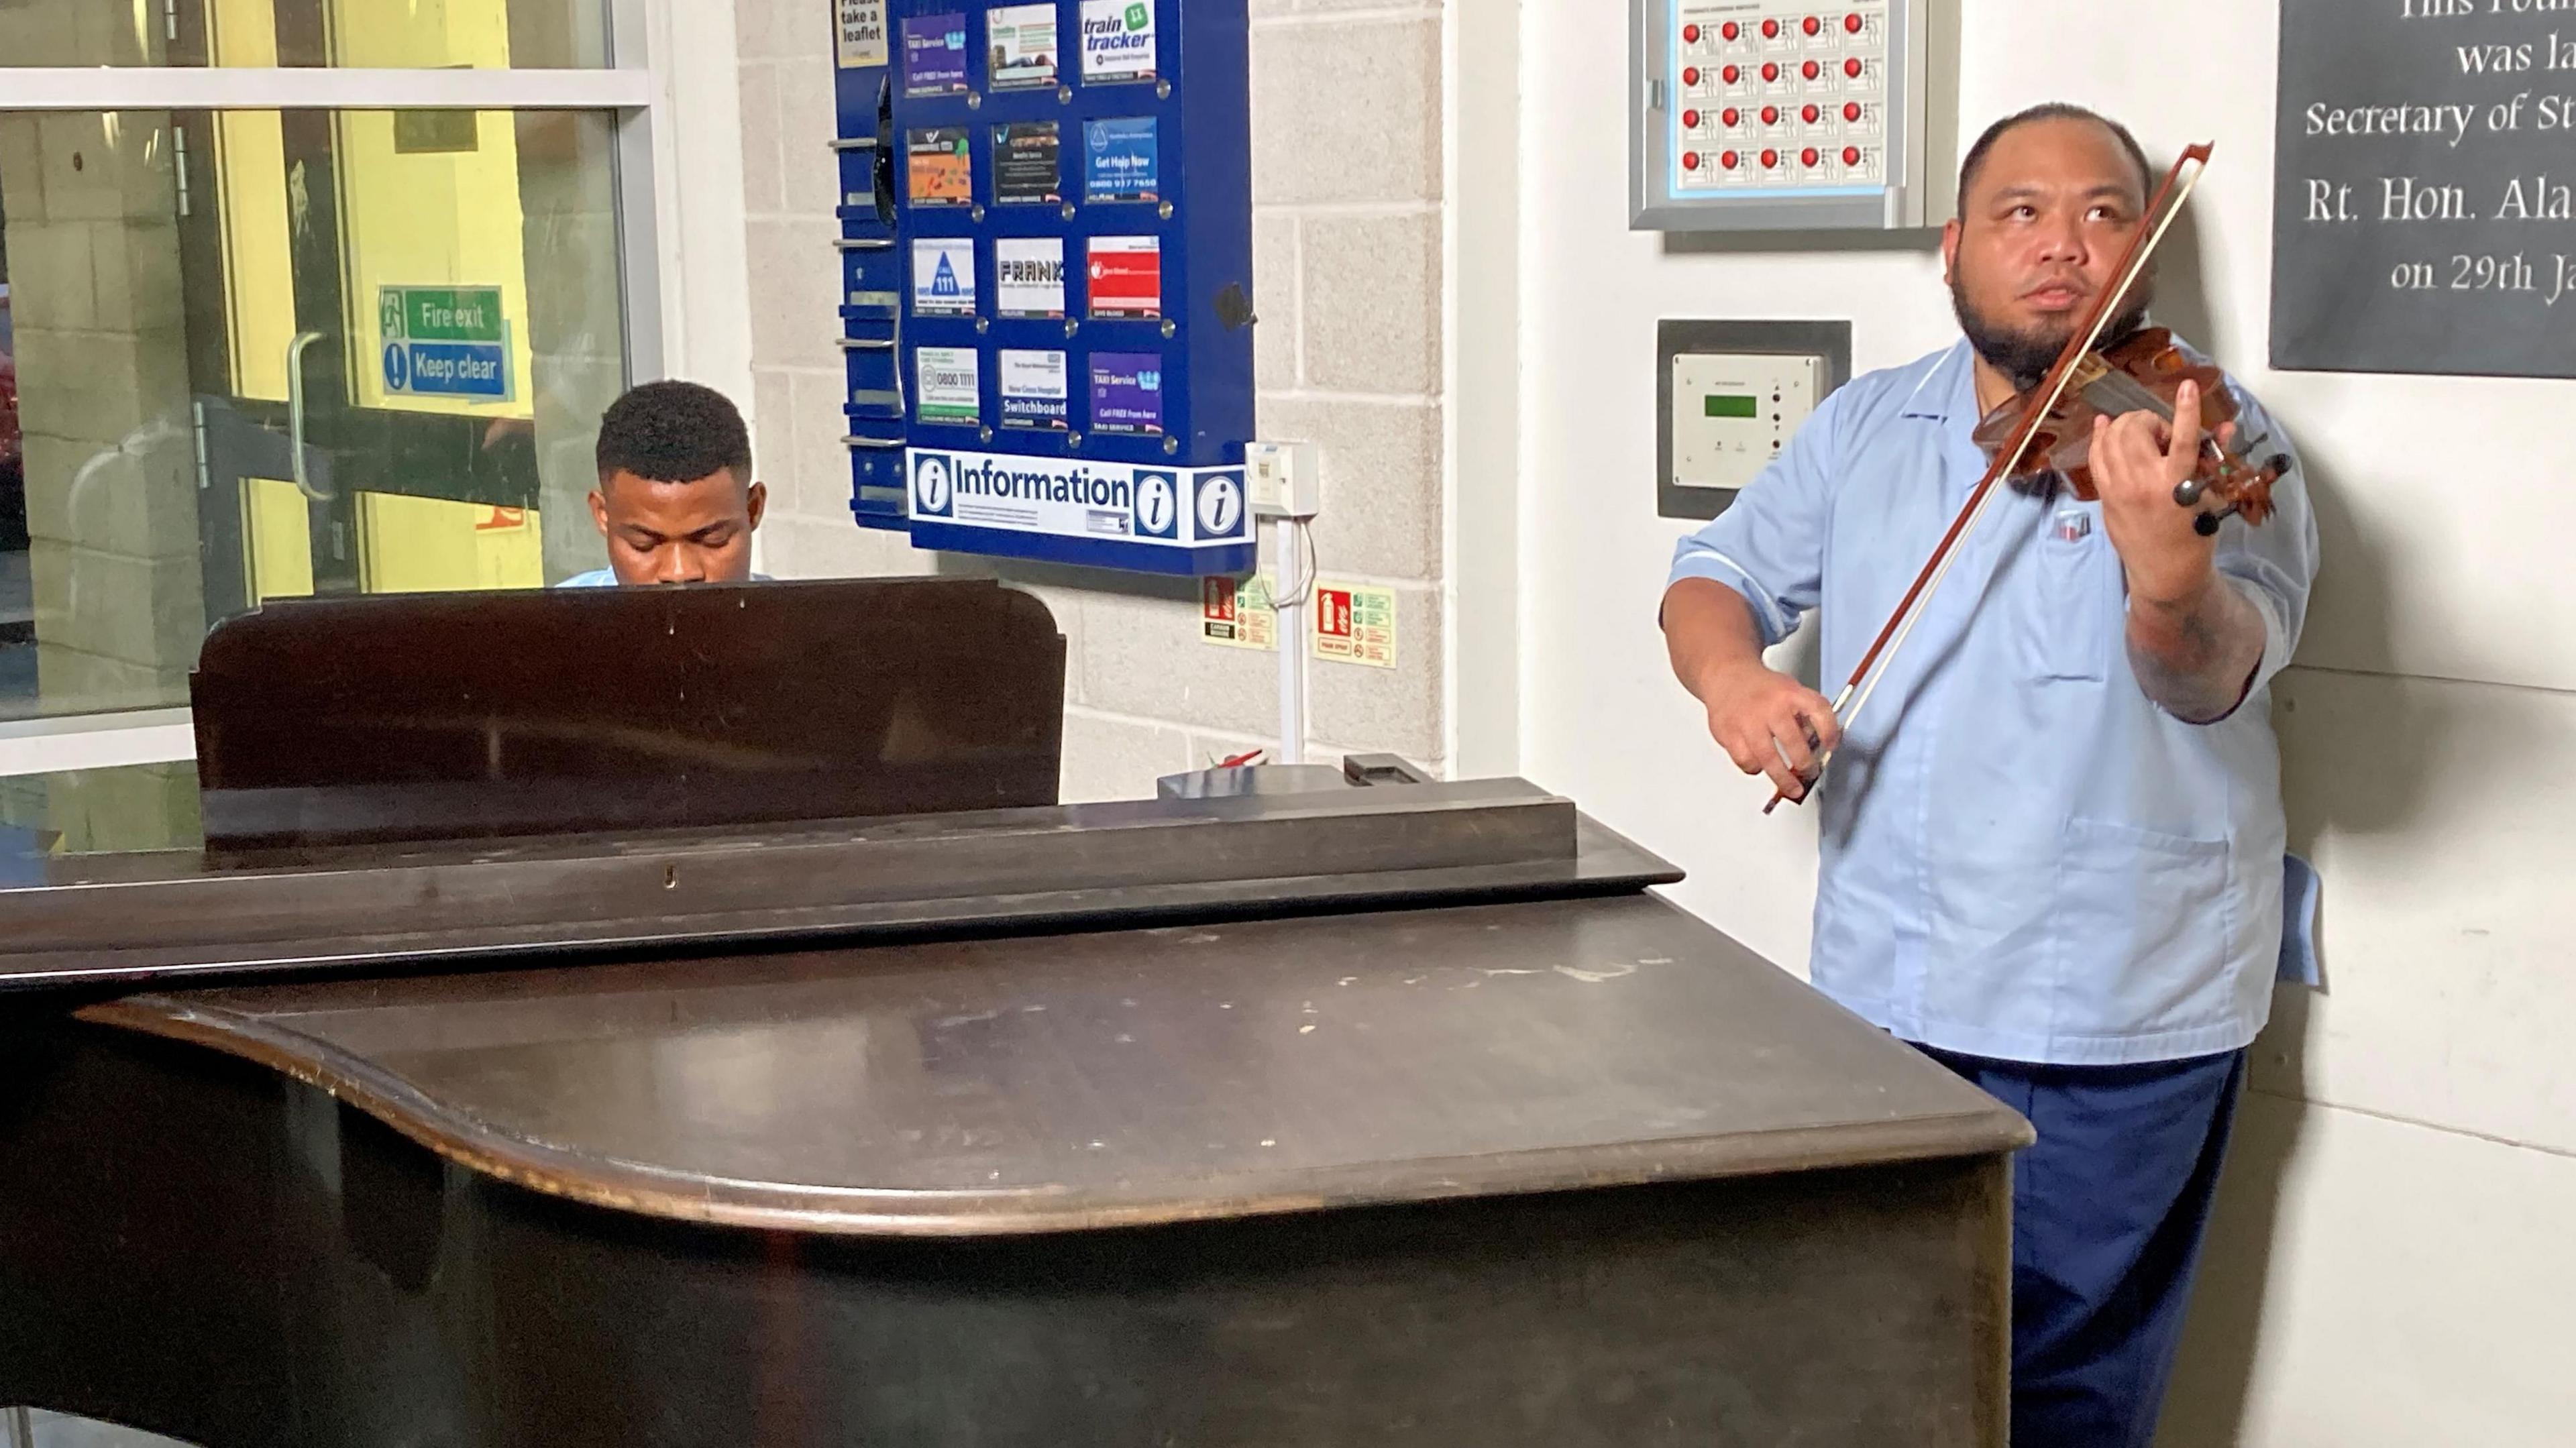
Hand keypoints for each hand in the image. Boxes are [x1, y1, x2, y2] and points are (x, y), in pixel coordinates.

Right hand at [1695, 658, 1841, 800]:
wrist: (1725, 676)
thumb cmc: (1760, 688)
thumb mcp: (1789, 689)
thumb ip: (1804, 714)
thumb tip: (1816, 745)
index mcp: (1789, 693)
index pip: (1819, 711)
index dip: (1830, 732)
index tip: (1831, 745)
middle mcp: (1769, 707)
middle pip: (1794, 744)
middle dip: (1805, 764)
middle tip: (1808, 772)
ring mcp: (1747, 722)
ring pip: (1768, 760)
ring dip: (1782, 777)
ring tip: (1790, 785)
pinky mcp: (1728, 734)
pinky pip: (1746, 762)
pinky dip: (1755, 768)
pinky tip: (1760, 765)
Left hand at [2090, 379, 2231, 604]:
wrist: (2164, 572)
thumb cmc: (2193, 537)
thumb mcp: (2211, 498)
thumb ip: (2214, 460)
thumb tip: (2224, 429)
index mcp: (2176, 485)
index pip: (2183, 439)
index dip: (2186, 409)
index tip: (2188, 386)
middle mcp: (2143, 483)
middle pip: (2136, 429)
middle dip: (2151, 422)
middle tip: (2162, 438)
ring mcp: (2118, 489)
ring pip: (2111, 437)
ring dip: (2127, 427)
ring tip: (2143, 440)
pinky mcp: (2104, 495)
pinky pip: (2095, 455)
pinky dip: (2100, 437)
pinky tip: (2105, 427)